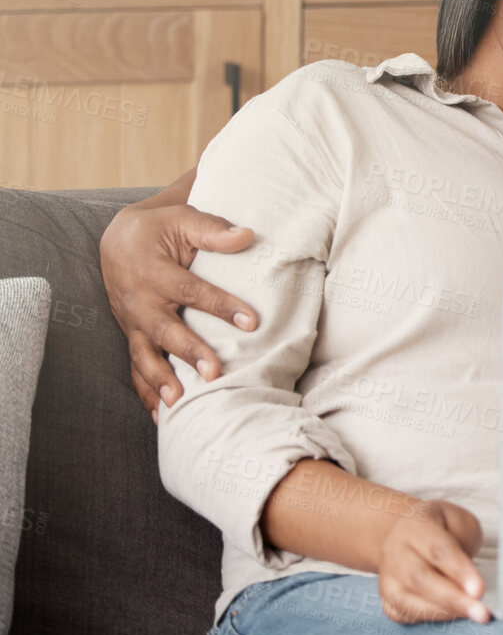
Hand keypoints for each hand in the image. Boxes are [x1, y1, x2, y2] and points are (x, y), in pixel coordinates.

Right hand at [100, 201, 257, 416]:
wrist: (118, 240)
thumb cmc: (160, 230)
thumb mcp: (183, 220)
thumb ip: (214, 231)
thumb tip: (248, 235)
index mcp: (153, 271)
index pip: (191, 290)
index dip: (221, 306)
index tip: (251, 322)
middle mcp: (139, 300)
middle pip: (165, 329)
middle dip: (189, 352)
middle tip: (214, 372)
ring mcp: (132, 322)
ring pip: (144, 354)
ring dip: (161, 380)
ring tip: (181, 401)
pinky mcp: (133, 336)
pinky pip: (135, 366)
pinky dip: (146, 392)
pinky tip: (161, 415)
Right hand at [376, 499, 490, 625]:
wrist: (403, 535)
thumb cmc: (440, 529)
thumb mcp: (460, 522)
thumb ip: (466, 543)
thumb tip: (473, 580)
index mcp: (414, 525)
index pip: (437, 550)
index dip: (459, 571)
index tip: (479, 590)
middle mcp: (395, 551)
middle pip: (420, 579)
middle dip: (453, 599)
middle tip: (481, 612)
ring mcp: (388, 577)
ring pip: (408, 601)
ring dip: (444, 613)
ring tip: (473, 617)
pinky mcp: (387, 599)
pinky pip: (405, 615)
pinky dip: (431, 621)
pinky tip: (454, 620)